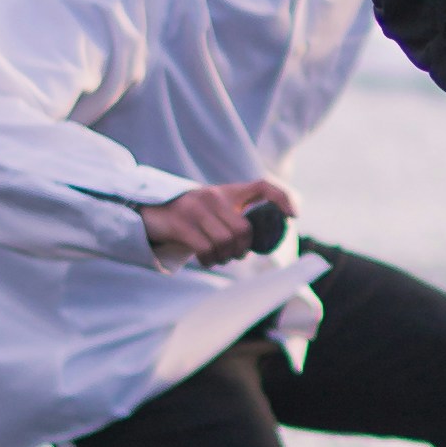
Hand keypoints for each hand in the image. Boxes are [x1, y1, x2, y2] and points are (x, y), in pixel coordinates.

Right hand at [144, 179, 296, 265]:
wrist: (152, 210)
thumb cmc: (192, 215)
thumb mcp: (216, 208)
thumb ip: (235, 216)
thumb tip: (259, 241)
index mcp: (228, 192)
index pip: (263, 186)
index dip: (282, 198)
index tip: (293, 216)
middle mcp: (214, 196)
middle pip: (244, 230)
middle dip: (242, 250)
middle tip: (234, 256)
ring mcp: (196, 209)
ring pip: (225, 242)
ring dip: (225, 258)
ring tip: (218, 259)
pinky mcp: (180, 224)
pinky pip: (205, 249)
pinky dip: (209, 260)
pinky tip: (206, 259)